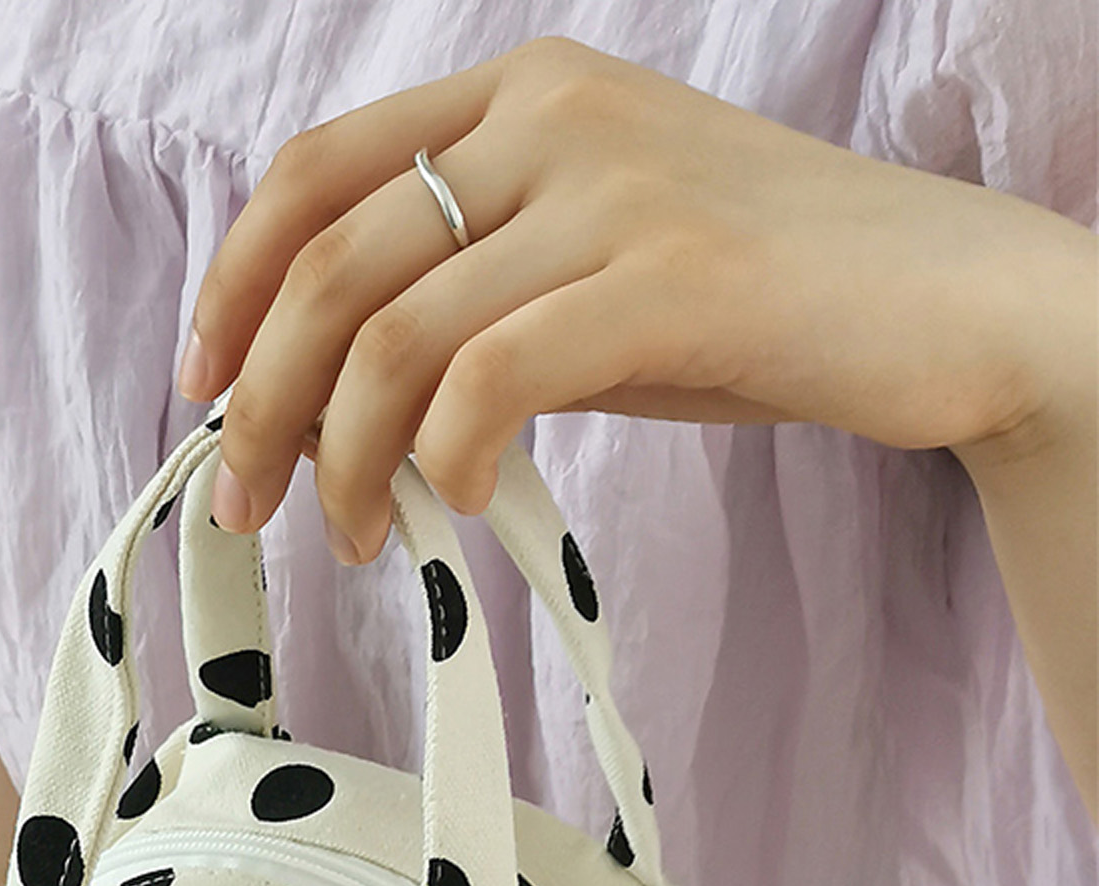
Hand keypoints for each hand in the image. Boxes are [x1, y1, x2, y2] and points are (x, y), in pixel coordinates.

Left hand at [178, 35, 1066, 563]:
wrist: (940, 304)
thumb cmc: (754, 302)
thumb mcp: (587, 270)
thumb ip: (472, 302)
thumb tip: (338, 407)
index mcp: (517, 96)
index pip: (315, 173)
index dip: (233, 284)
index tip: (201, 386)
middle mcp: (550, 118)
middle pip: (329, 263)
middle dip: (260, 399)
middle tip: (243, 498)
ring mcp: (610, 189)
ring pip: (393, 332)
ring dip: (341, 456)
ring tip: (350, 532)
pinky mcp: (667, 276)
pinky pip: (490, 378)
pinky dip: (443, 460)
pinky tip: (452, 506)